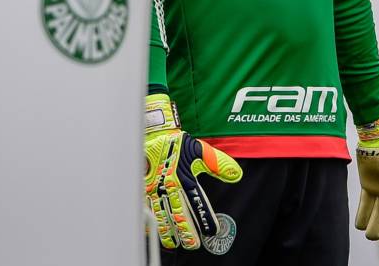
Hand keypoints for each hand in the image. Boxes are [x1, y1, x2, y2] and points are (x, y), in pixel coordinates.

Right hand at [144, 94, 242, 249]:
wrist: (151, 133)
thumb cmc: (176, 143)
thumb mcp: (199, 150)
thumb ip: (219, 164)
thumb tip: (237, 175)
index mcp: (182, 178)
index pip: (197, 204)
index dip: (205, 219)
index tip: (211, 231)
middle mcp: (167, 186)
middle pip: (178, 215)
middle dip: (186, 233)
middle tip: (193, 244)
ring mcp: (152, 189)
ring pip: (160, 216)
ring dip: (168, 232)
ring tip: (174, 243)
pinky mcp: (141, 189)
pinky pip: (144, 209)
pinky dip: (148, 223)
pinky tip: (152, 231)